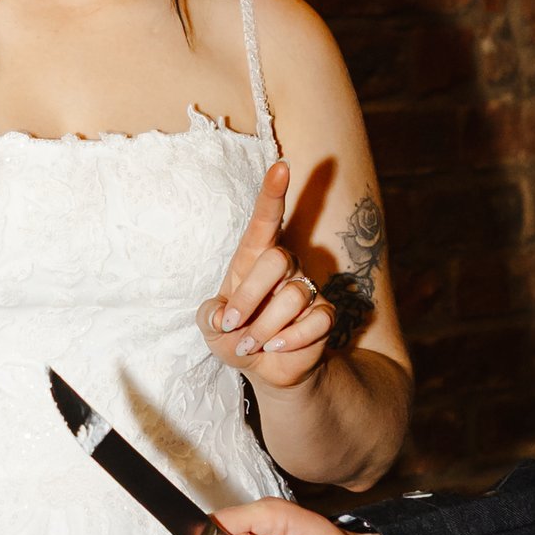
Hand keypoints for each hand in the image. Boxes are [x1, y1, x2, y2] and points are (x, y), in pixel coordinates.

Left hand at [199, 160, 334, 394]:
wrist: (264, 367)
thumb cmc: (236, 334)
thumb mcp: (211, 326)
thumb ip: (210, 316)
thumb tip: (223, 314)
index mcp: (253, 257)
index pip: (265, 219)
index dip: (273, 193)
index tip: (282, 167)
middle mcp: (284, 265)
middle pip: (277, 260)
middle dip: (249, 298)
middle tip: (235, 326)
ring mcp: (307, 288)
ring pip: (292, 297)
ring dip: (264, 328)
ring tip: (252, 343)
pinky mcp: (325, 314)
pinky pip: (314, 322)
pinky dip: (289, 340)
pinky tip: (276, 346)